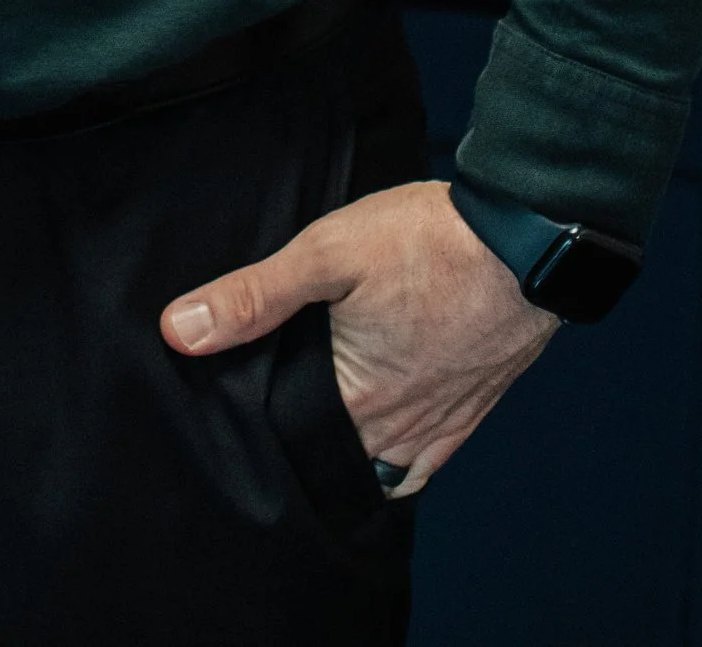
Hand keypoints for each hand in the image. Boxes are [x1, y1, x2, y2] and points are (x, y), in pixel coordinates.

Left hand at [161, 178, 554, 495]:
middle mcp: (398, 429)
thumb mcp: (325, 254)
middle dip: (303, 440)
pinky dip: (398, 458)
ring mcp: (441, 424)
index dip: (259, 426)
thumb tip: (179, 329)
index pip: (290, 440)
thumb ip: (253, 296)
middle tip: (272, 408)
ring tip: (318, 421)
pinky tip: (379, 434)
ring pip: (381, 464)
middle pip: (336, 455)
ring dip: (349, 450)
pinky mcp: (473, 408)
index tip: (233, 408)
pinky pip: (426, 462)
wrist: (522, 237)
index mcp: (356, 399)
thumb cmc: (425, 241)